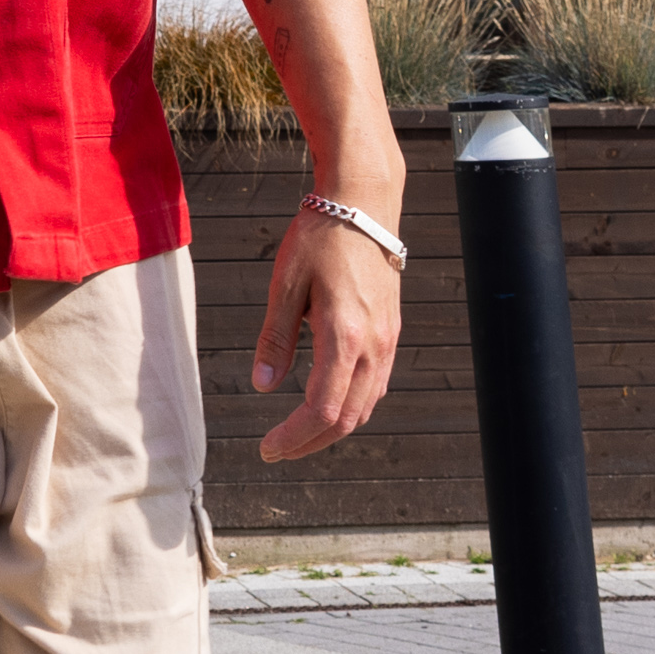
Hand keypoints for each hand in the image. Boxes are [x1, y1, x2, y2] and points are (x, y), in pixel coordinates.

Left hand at [245, 200, 404, 463]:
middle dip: (310, 442)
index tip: (268, 447)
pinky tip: (329, 403)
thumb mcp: (286, 284)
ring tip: (297, 433)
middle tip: (276, 449)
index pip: (322, 409)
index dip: (294, 437)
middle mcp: (374, 345)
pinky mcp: (391, 331)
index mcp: (345, 336)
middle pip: (347, 419)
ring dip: (333, 428)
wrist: (364, 204)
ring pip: (366, 406)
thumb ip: (276, 338)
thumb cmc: (321, 237)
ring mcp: (388, 340)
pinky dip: (352, 405)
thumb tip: (263, 384)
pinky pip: (376, 384)